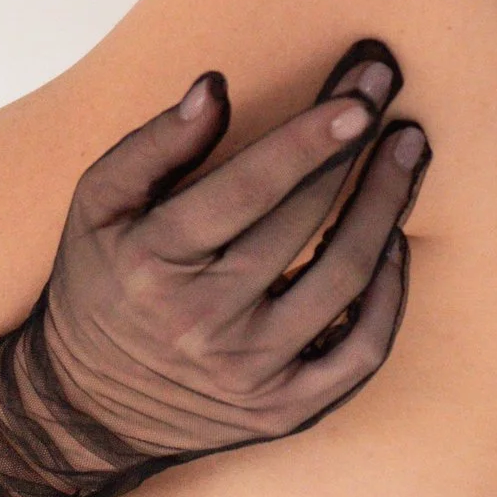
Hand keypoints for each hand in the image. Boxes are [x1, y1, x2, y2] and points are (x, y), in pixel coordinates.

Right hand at [40, 40, 432, 449]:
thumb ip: (156, 143)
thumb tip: (216, 87)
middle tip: (388, 89)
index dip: (310, 138)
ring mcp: (249, 371)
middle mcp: (202, 321)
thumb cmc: (102, 281)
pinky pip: (361, 351)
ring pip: (343, 279)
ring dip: (386, 205)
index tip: (360, 94)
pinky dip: (391, 292)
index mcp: (153, 261)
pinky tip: (396, 239)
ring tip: (408, 150)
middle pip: (303, 223)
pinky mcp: (284, 409)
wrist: (88, 405)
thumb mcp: (99, 203)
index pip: (248, 188)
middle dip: (356, 151)